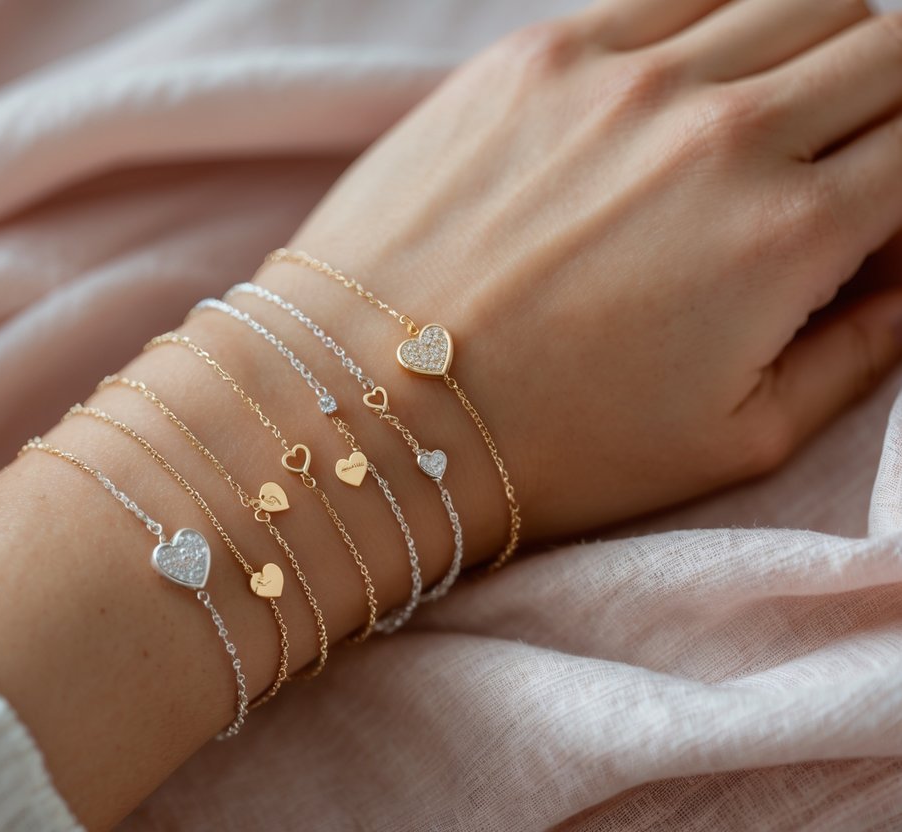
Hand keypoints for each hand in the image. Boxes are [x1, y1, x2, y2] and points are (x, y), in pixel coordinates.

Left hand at [256, 0, 901, 542]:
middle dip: (879, 106)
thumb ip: (857, 353)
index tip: (871, 219)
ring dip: (804, 53)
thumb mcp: (733, 441)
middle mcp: (721, 131)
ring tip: (753, 126)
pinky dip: (706, 27)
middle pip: (881, 51)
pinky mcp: (537, 55)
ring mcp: (622, 77)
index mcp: (789, 234)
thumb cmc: (548, 446)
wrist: (368, 406)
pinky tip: (673, 90)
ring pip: (790, 2)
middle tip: (828, 165)